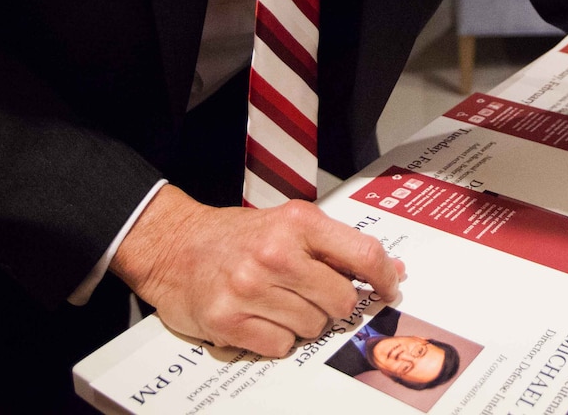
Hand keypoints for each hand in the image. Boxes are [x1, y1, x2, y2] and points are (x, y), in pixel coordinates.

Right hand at [110, 186, 403, 356]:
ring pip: (313, 327)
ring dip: (303, 321)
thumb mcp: (290, 224)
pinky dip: (276, 338)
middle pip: (341, 300)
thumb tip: (392, 269)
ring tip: (276, 300)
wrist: (174, 246)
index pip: (363, 254)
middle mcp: (275, 253)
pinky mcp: (228, 320)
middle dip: (334, 304)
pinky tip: (259, 316)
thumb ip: (337, 246)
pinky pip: (281, 346)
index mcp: (298, 222)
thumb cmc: (237, 236)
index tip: (389, 289)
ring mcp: (250, 288)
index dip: (384, 278)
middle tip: (311, 293)